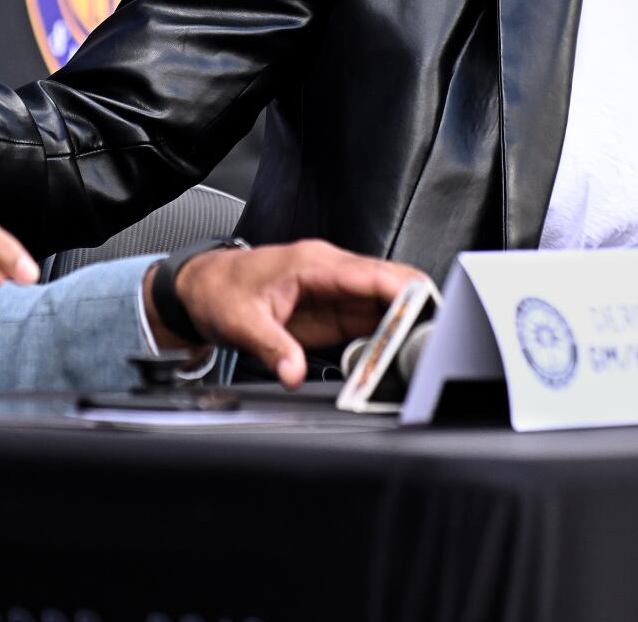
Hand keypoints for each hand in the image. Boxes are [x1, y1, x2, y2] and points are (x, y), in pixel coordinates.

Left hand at [146, 240, 422, 387]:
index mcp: (313, 264)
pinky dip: (385, 337)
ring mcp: (335, 292)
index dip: (404, 290)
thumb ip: (272, 347)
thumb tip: (294, 373)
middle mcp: (330, 273)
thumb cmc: (219, 291)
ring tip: (420, 354)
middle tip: (435, 339)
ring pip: (384, 304)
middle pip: (388, 286)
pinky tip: (393, 357)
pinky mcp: (333, 311)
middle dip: (416, 308)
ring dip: (403, 326)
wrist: (202, 287)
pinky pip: (370, 321)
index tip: (428, 309)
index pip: (371, 274)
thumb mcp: (240, 322)